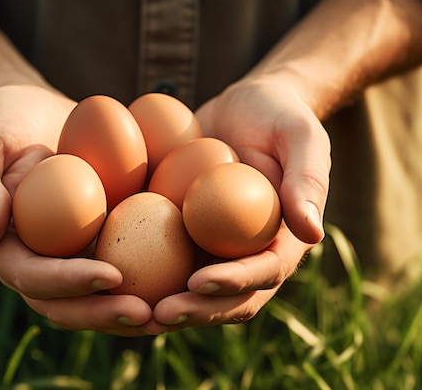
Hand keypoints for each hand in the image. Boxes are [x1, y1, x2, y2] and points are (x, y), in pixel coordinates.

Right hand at [0, 85, 157, 335]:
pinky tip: (189, 278)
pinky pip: (127, 264)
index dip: (69, 283)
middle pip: (69, 303)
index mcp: (7, 249)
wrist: (34, 113)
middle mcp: (40, 262)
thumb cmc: (1, 123)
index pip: (33, 278)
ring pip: (99, 298)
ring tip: (174, 314)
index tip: (111, 276)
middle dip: (106, 313)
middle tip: (148, 314)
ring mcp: (71, 255)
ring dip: (133, 311)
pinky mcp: (102, 241)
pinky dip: (153, 278)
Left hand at [152, 78, 330, 328]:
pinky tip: (109, 271)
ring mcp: (214, 250)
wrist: (242, 108)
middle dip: (196, 310)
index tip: (200, 280)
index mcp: (281, 240)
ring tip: (130, 309)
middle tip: (160, 313)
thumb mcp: (300, 136)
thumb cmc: (277, 116)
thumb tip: (312, 233)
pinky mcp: (184, 237)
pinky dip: (142, 273)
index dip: (235, 283)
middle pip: (226, 297)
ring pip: (192, 290)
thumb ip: (307, 180)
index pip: (264, 273)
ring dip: (167, 305)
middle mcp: (248, 254)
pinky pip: (162, 260)